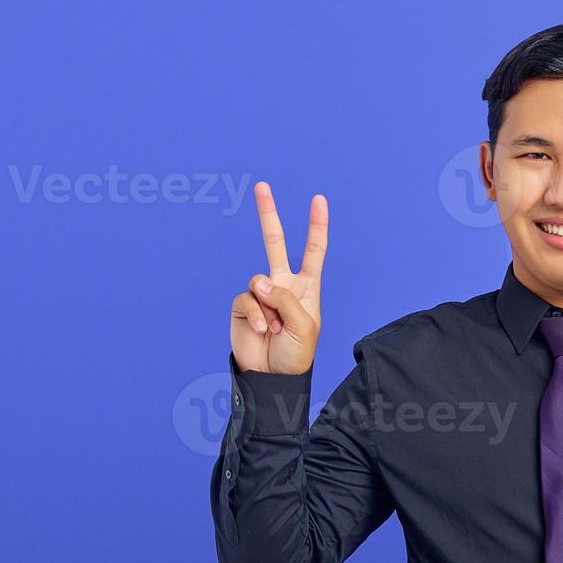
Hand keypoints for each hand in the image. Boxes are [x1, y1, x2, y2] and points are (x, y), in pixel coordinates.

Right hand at [230, 182, 325, 374]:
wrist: (272, 377)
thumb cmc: (296, 354)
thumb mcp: (304, 326)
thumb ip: (286, 299)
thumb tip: (260, 281)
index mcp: (307, 287)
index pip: (313, 251)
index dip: (316, 226)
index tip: (319, 200)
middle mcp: (283, 285)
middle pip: (275, 243)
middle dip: (268, 215)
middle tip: (262, 186)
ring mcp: (261, 294)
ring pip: (259, 279)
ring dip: (269, 305)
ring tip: (275, 328)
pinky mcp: (243, 305)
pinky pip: (247, 298)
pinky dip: (256, 314)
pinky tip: (262, 330)